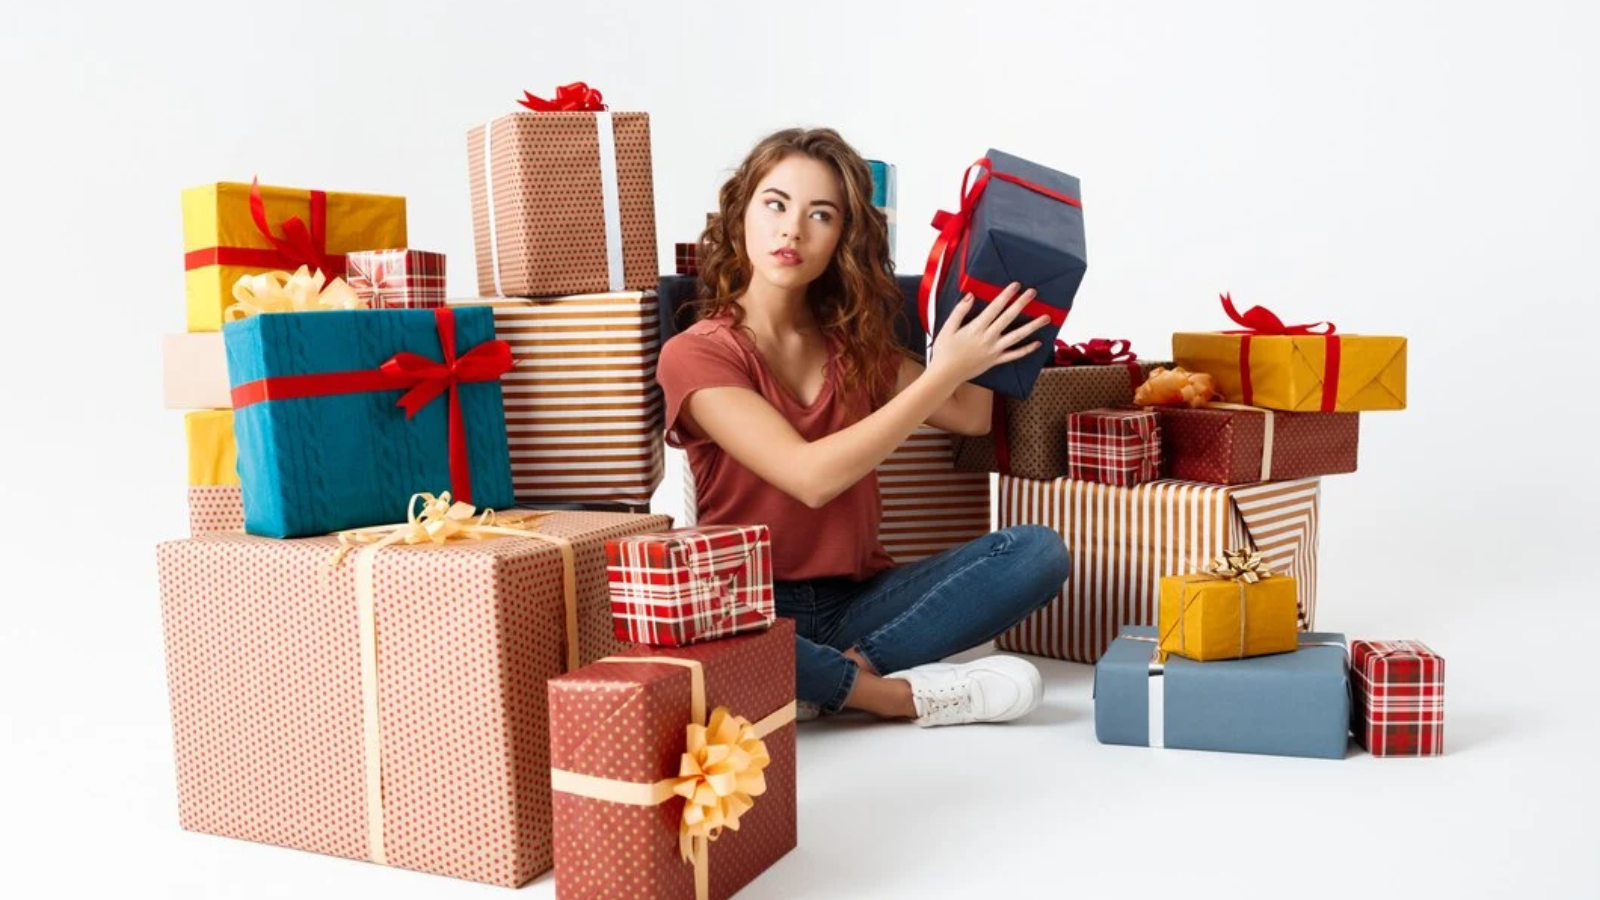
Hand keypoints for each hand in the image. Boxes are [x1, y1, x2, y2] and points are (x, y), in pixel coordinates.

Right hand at [927, 282, 1052, 387]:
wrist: (946, 374)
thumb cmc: (944, 350)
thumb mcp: (947, 328)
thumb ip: (959, 311)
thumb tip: (970, 295)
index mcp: (976, 328)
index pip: (994, 308)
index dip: (1006, 295)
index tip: (1016, 285)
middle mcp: (988, 338)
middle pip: (1008, 318)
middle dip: (1021, 304)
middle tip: (1033, 292)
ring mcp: (994, 350)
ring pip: (1017, 337)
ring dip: (1032, 326)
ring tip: (1046, 318)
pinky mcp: (996, 361)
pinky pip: (1014, 355)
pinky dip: (1026, 350)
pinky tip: (1038, 343)